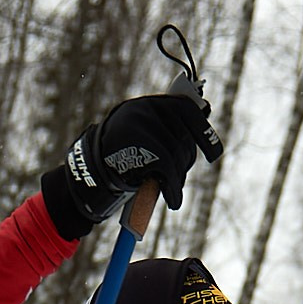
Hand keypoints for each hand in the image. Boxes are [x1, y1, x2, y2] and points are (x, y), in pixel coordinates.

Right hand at [40, 94, 221, 237]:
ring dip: (178, 178)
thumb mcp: (144, 135)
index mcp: (149, 103)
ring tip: (171, 190)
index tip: (214, 153)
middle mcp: (146, 109)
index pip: (187, 109)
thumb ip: (169, 128)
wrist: (88, 172)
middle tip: (177, 178)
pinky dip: (174, 188)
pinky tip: (174, 200)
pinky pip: (168, 169)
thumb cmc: (120, 156)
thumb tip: (206, 118)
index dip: (203, 131)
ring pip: (177, 154)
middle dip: (186, 162)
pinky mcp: (139, 147)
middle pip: (184, 138)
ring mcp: (141, 126)